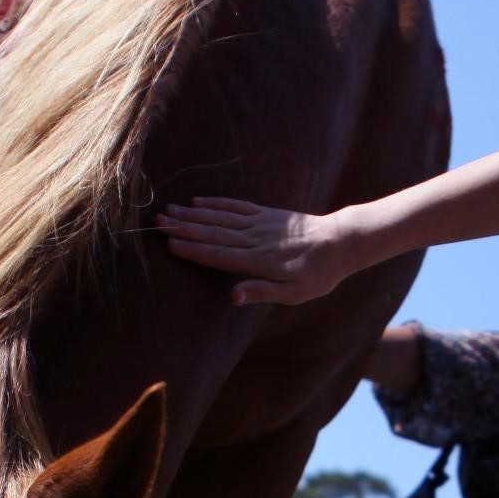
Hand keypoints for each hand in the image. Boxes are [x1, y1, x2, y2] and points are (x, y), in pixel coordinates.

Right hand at [156, 195, 354, 306]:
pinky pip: (236, 207)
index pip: (219, 255)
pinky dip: (216, 203)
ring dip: (193, 214)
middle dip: (184, 228)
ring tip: (168, 211)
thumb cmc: (318, 274)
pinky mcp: (266, 214)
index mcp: (258, 260)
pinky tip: (198, 201)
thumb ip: (263, 291)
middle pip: (213, 233)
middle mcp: (255, 239)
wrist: (342, 242)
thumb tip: (232, 296)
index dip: (193, 250)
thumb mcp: (295, 293)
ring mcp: (260, 224)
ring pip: (220, 218)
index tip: (169, 244)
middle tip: (157, 222)